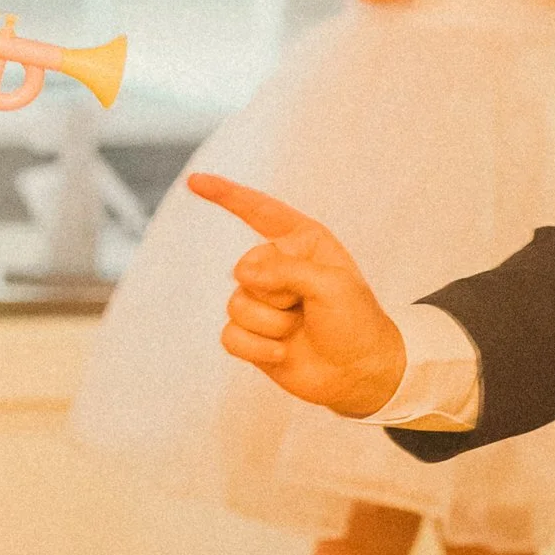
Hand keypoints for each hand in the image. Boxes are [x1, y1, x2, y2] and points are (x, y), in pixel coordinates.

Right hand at [186, 174, 408, 416]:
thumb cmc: (356, 322)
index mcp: (302, 242)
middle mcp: (278, 267)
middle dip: (274, 293)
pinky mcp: (251, 333)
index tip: (195, 181)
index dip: (226, 195)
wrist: (359, 373)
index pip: (259, 211)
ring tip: (297, 330)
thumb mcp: (332, 285)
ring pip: (236, 304)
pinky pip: (230, 335)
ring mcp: (262, 301)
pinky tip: (282, 353)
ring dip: (270, 324)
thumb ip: (286, 270)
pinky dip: (256, 348)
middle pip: (244, 269)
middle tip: (304, 307)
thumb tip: (243, 275)